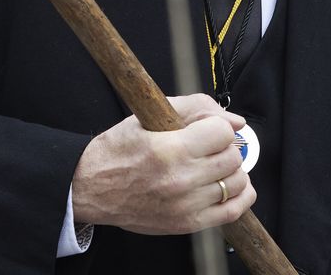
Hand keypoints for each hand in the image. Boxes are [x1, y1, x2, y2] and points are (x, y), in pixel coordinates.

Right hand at [71, 93, 255, 235]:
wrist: (91, 187)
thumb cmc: (118, 150)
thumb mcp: (148, 116)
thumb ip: (196, 108)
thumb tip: (236, 121)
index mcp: (170, 149)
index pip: (223, 133)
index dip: (218, 127)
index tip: (208, 130)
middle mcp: (180, 180)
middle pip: (232, 158)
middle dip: (225, 147)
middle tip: (210, 147)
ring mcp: (185, 205)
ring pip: (236, 184)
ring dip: (231, 171)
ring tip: (215, 166)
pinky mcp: (186, 224)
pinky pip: (231, 212)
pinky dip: (239, 197)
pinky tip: (228, 186)